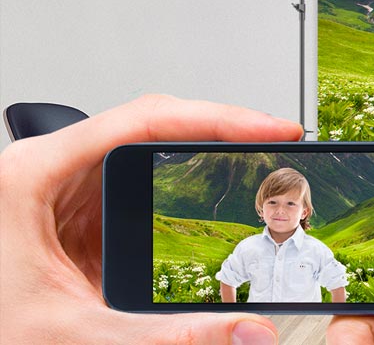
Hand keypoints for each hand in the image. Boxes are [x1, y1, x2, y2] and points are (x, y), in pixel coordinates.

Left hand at [0, 94, 302, 343]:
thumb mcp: (78, 334)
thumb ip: (169, 335)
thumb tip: (246, 328)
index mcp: (31, 176)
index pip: (139, 122)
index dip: (214, 118)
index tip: (264, 128)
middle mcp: (49, 173)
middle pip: (151, 124)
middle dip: (221, 124)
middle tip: (273, 135)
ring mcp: (66, 192)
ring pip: (148, 147)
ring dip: (205, 147)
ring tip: (256, 148)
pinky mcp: (81, 215)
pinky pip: (142, 179)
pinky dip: (186, 180)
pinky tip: (216, 180)